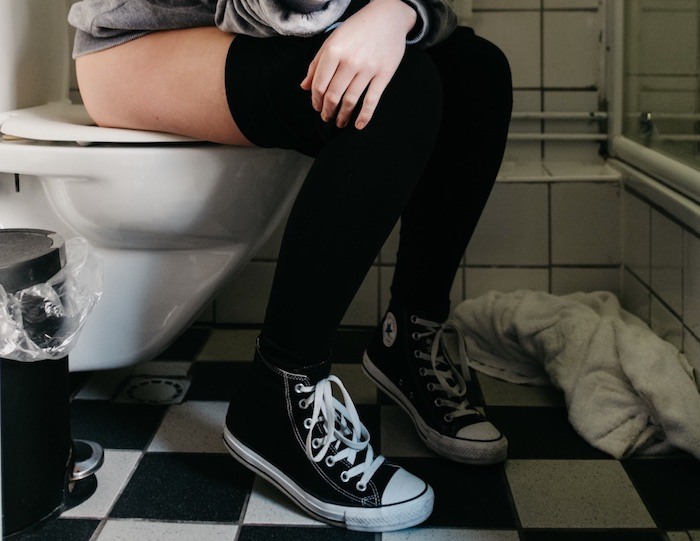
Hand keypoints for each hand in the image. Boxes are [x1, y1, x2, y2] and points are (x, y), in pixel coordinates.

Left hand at [300, 0, 416, 129]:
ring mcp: (368, 69)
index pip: (319, 85)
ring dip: (343, 116)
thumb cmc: (357, 29)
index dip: (316, 100)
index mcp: (334, 51)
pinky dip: (365, 116)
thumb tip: (304, 87)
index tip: (317, 107)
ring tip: (340, 123)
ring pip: (351, 100)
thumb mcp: (332, 40)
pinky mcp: (384, 74)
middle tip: (326, 118)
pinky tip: (359, 125)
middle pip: (333, 95)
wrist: (388, 17)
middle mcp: (350, 61)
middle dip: (328, 111)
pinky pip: (372, 100)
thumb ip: (317, 63)